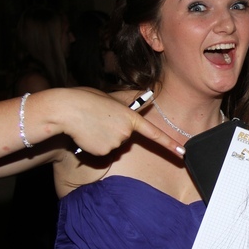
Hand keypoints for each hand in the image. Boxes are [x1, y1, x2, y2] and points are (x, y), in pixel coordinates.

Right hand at [58, 88, 184, 156]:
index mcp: (130, 117)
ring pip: (112, 146)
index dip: (170, 145)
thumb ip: (128, 103)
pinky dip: (94, 146)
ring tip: (90, 125)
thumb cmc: (85, 100)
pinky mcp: (102, 153)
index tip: (183, 153)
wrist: (65, 109)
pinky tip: (86, 135)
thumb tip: (148, 95)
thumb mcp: (110, 98)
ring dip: (103, 139)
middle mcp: (126, 132)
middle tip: (99, 120)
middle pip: (125, 139)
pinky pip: (101, 152)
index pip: (154, 134)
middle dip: (114, 132)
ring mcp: (115, 144)